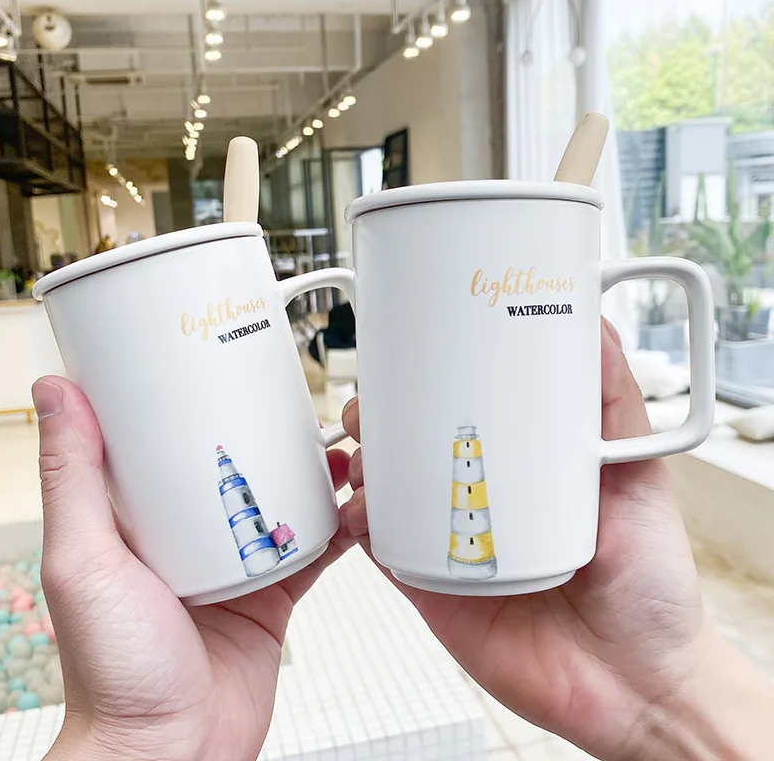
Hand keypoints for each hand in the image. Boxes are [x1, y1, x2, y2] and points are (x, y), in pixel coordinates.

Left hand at [33, 376, 351, 760]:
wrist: (173, 754)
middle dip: (264, 434)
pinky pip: (314, 550)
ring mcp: (235, 566)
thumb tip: (54, 394)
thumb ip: (73, 479)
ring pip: (281, 503)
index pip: (164, 446)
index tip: (210, 366)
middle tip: (291, 402)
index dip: (187, 406)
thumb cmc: (115, 673)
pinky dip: (337, 526)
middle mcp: (188, 538)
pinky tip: (355, 504)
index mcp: (140, 522)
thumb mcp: (85, 561)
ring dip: (310, 474)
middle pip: (233, 469)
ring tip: (334, 445)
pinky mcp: (273, 595)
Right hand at [341, 319, 773, 760]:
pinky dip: (361, 523)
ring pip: (386, 492)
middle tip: (368, 408)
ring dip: (361, 466)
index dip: (424, 388)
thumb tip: (596, 329)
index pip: (460, 413)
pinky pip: (384, 548)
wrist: (635, 681)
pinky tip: (361, 507)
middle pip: (410, 449)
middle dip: (376, 421)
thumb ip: (615, 405)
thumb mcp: (639, 474)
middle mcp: (479, 499)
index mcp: (518, 468)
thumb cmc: (648, 581)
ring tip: (360, 453)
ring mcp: (452, 543)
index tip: (404, 358)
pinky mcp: (433, 587)